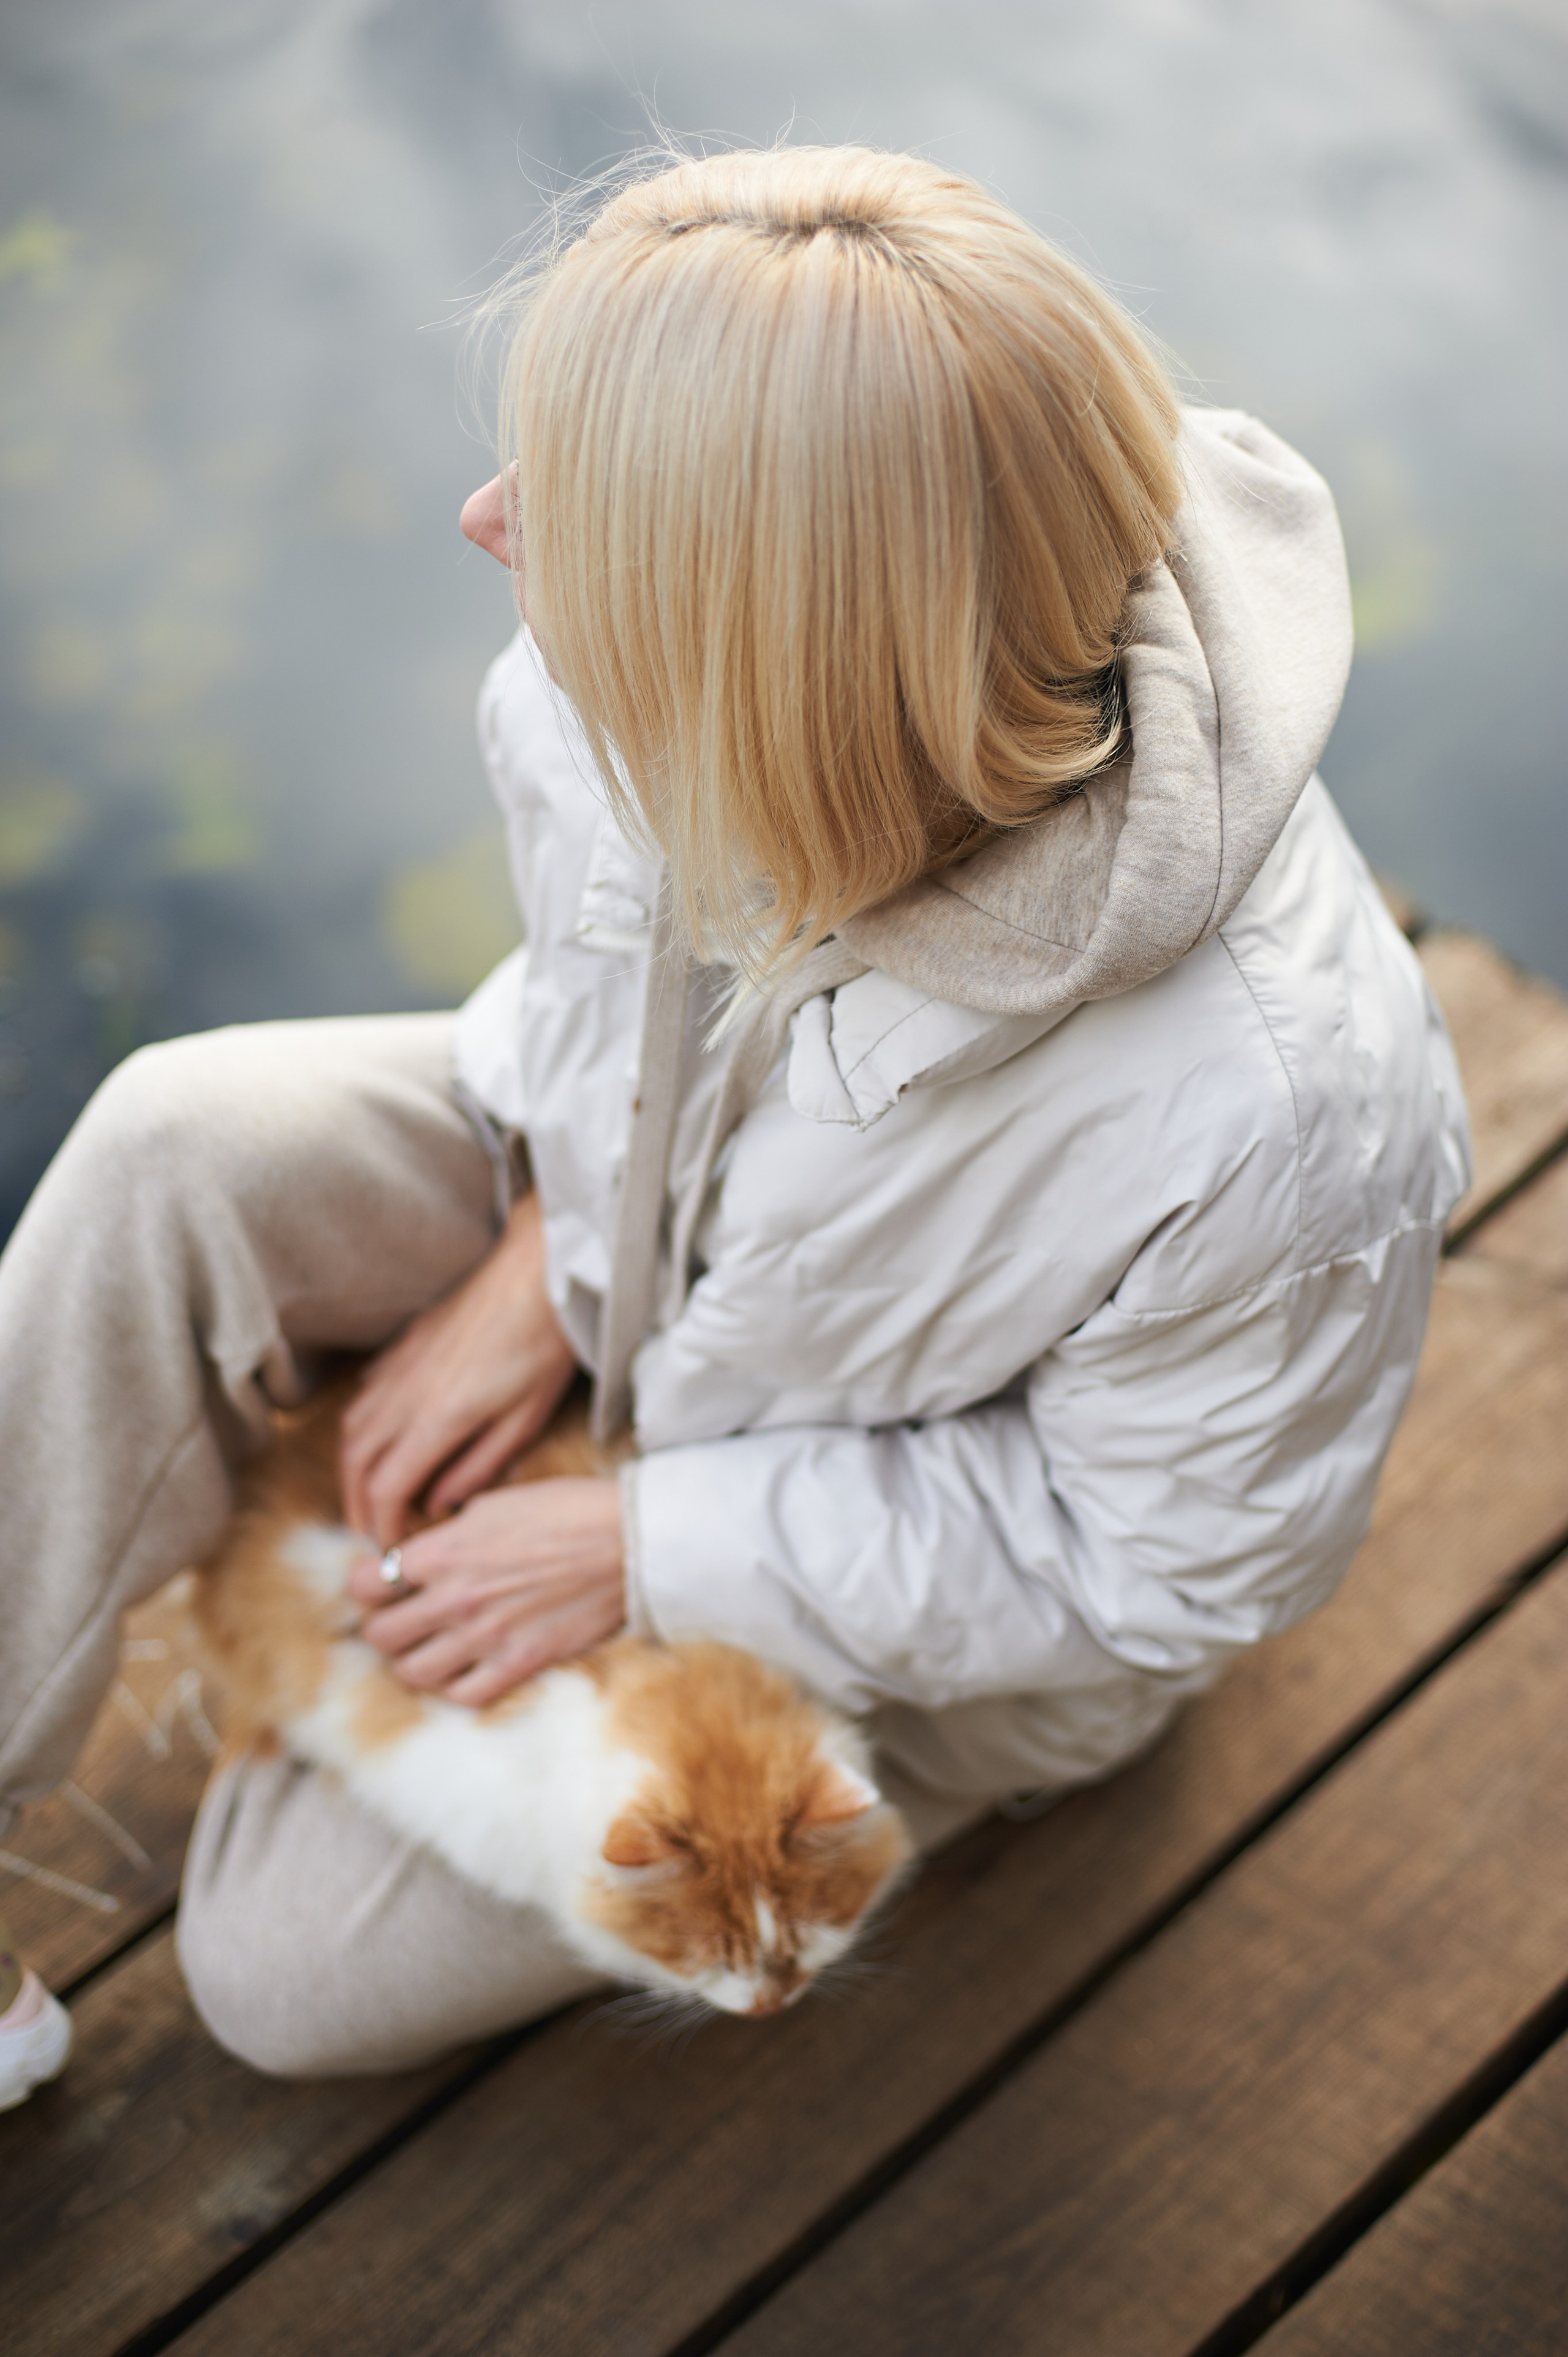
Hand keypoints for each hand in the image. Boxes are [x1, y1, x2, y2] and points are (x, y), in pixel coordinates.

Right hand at [340, 1191, 577, 1547]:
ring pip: (352, 1430)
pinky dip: (361, 1432)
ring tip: (370, 1498)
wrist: (536, 1274)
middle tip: (371, 1534)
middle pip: (356, 1464)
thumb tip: (438, 1504)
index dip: (381, 1526)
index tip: (391, 1549)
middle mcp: (404, 1394)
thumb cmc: (542, 1348)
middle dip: (356, 1506)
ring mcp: (398, 1367)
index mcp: (438, 1419)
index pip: (385, 1488)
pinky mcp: (402, 1347)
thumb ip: (477, 1469)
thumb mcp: (524, 1421)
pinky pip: (364, 1399)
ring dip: (353, 1472)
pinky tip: (380, 1444)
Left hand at [346, 1479, 624, 1705]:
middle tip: (399, 1617)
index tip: (377, 1583)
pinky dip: (453, 1685)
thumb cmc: (564, 1510)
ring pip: (412, 1672)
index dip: (364, 1584)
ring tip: (428, 1645)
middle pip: (380, 1635)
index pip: (363, 1584)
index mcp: (443, 1551)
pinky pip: (461, 1695)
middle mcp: (456, 1599)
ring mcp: (487, 1637)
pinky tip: (462, 1666)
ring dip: (412, 1659)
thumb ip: (447, 1533)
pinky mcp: (519, 1664)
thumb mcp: (493, 1502)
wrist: (628, 1540)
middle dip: (381, 1625)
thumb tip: (418, 1552)